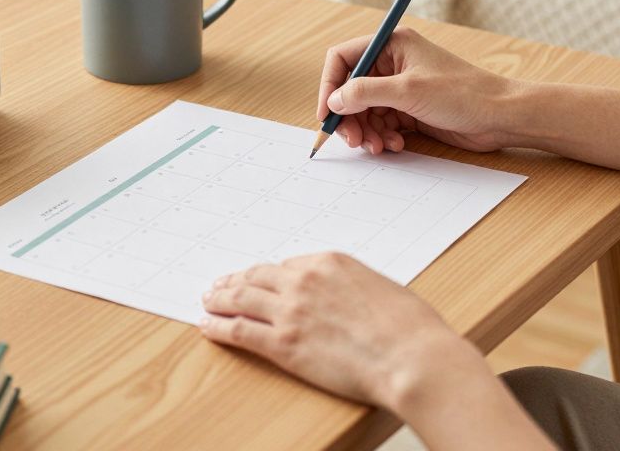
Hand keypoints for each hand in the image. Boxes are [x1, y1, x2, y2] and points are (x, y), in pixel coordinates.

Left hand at [199, 253, 482, 411]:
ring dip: (220, 299)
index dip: (268, 276)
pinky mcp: (282, 344)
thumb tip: (346, 300)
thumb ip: (353, 288)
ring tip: (208, 301)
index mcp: (330, 262)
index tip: (258, 279)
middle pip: (258, 277)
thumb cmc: (410, 328)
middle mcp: (304, 280)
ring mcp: (290, 311)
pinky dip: (219, 327)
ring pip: (241, 299)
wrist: (411, 357)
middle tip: (221, 284)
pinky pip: (240, 331)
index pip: (287, 266)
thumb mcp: (381, 289)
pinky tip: (208, 326)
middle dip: (236, 280)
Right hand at [317, 28, 520, 154]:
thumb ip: (365, 93)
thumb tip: (334, 100)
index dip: (329, 85)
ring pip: (364, 111)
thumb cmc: (462, 93)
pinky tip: (395, 145)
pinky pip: (381, 124)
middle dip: (349, 116)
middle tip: (352, 140)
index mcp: (392, 44)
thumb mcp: (408, 91)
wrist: (500, 117)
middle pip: (350, 89)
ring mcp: (401, 88)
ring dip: (366, 131)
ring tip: (378, 146)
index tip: (327, 113)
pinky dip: (382, 137)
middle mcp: (393, 63)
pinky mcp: (409, 110)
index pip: (343, 59)